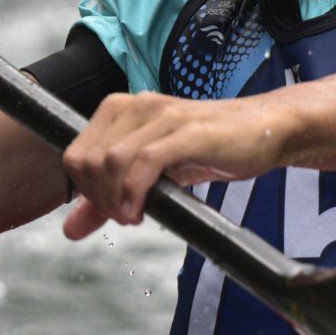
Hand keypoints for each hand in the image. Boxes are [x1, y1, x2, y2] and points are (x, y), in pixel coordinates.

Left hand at [61, 92, 296, 240]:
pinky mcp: (187, 131)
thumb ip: (109, 197)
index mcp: (123, 110)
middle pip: (88, 160)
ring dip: (114, 198)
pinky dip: (134, 192)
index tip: (108, 210)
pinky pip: (145, 162)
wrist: (265, 129)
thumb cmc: (210, 148)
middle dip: (98, 198)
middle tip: (123, 217)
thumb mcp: (154, 173)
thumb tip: (70, 229)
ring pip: (111, 160)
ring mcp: (163, 116)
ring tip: (133, 216)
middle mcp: (138, 105)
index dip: (84, 190)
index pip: (75, 153)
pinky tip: (141, 211)